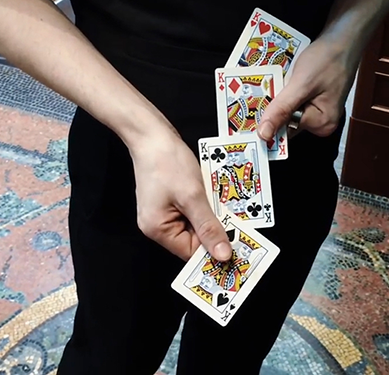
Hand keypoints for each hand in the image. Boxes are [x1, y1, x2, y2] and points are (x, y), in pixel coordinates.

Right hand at [130, 132, 231, 261]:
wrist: (152, 135)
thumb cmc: (167, 162)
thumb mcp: (193, 197)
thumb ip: (209, 227)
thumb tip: (222, 255)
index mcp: (158, 229)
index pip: (191, 252)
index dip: (214, 249)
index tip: (237, 245)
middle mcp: (157, 225)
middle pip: (193, 239)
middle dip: (214, 230)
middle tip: (235, 222)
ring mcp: (163, 212)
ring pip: (195, 224)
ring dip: (211, 216)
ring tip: (222, 204)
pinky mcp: (169, 201)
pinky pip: (192, 211)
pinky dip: (204, 205)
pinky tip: (213, 195)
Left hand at [257, 37, 358, 139]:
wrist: (343, 38)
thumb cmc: (327, 59)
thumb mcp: (301, 85)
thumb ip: (282, 110)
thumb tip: (264, 135)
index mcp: (321, 124)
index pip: (285, 131)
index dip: (268, 121)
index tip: (247, 116)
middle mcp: (320, 122)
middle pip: (287, 121)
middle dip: (272, 108)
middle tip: (252, 96)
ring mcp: (318, 110)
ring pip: (288, 109)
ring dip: (276, 98)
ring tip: (265, 86)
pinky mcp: (314, 98)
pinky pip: (293, 100)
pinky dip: (284, 91)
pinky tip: (278, 80)